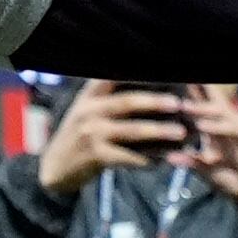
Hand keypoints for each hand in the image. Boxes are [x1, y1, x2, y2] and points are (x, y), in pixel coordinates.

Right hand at [39, 84, 185, 194]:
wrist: (56, 166)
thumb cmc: (81, 133)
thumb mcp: (88, 108)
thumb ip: (111, 95)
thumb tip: (150, 82)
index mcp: (90, 94)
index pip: (116, 77)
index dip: (141, 74)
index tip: (167, 71)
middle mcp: (89, 110)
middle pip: (126, 102)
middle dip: (155, 101)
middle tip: (178, 103)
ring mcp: (91, 133)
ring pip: (131, 131)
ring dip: (158, 131)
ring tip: (181, 132)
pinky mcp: (96, 156)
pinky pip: (128, 157)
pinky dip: (149, 158)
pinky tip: (165, 158)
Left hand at [175, 90, 237, 205]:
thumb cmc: (234, 181)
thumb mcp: (207, 172)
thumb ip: (191, 162)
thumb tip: (169, 157)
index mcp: (217, 130)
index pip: (203, 107)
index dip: (193, 94)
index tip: (180, 82)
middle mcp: (228, 126)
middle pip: (213, 102)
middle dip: (199, 91)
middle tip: (183, 81)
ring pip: (221, 112)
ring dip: (202, 108)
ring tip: (184, 106)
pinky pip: (232, 129)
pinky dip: (217, 127)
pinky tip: (203, 126)